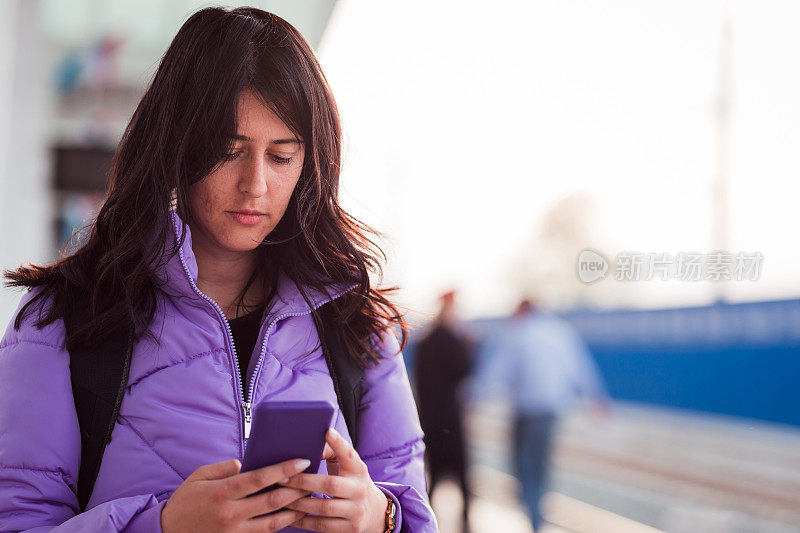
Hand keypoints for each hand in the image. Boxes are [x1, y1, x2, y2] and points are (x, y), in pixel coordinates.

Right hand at [160, 457, 311, 532]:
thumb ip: (223, 467)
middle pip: (272, 501)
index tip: (301, 460)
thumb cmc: (186, 500)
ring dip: (294, 511)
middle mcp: (231, 513)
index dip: (283, 469)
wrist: (167, 532)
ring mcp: (235, 531)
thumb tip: (245, 463)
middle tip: (313, 479)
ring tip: (309, 499)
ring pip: (273, 522)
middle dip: (296, 490)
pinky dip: (280, 524)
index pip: (259, 478)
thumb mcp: (199, 476)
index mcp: (222, 492)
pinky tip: (291, 515)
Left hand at [279, 427, 388, 531]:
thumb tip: (306, 444)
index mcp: (358, 469)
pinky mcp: (350, 528)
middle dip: (303, 481)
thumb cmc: (351, 481)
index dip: (339, 443)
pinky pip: (322, 525)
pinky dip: (303, 521)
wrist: (374, 512)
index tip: (327, 431)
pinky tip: (289, 515)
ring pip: (323, 508)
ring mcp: (356, 510)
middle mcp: (359, 489)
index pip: (349, 454)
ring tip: (280, 497)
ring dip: (298, 503)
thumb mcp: (348, 466)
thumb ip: (331, 453)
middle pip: (329, 484)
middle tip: (282, 478)